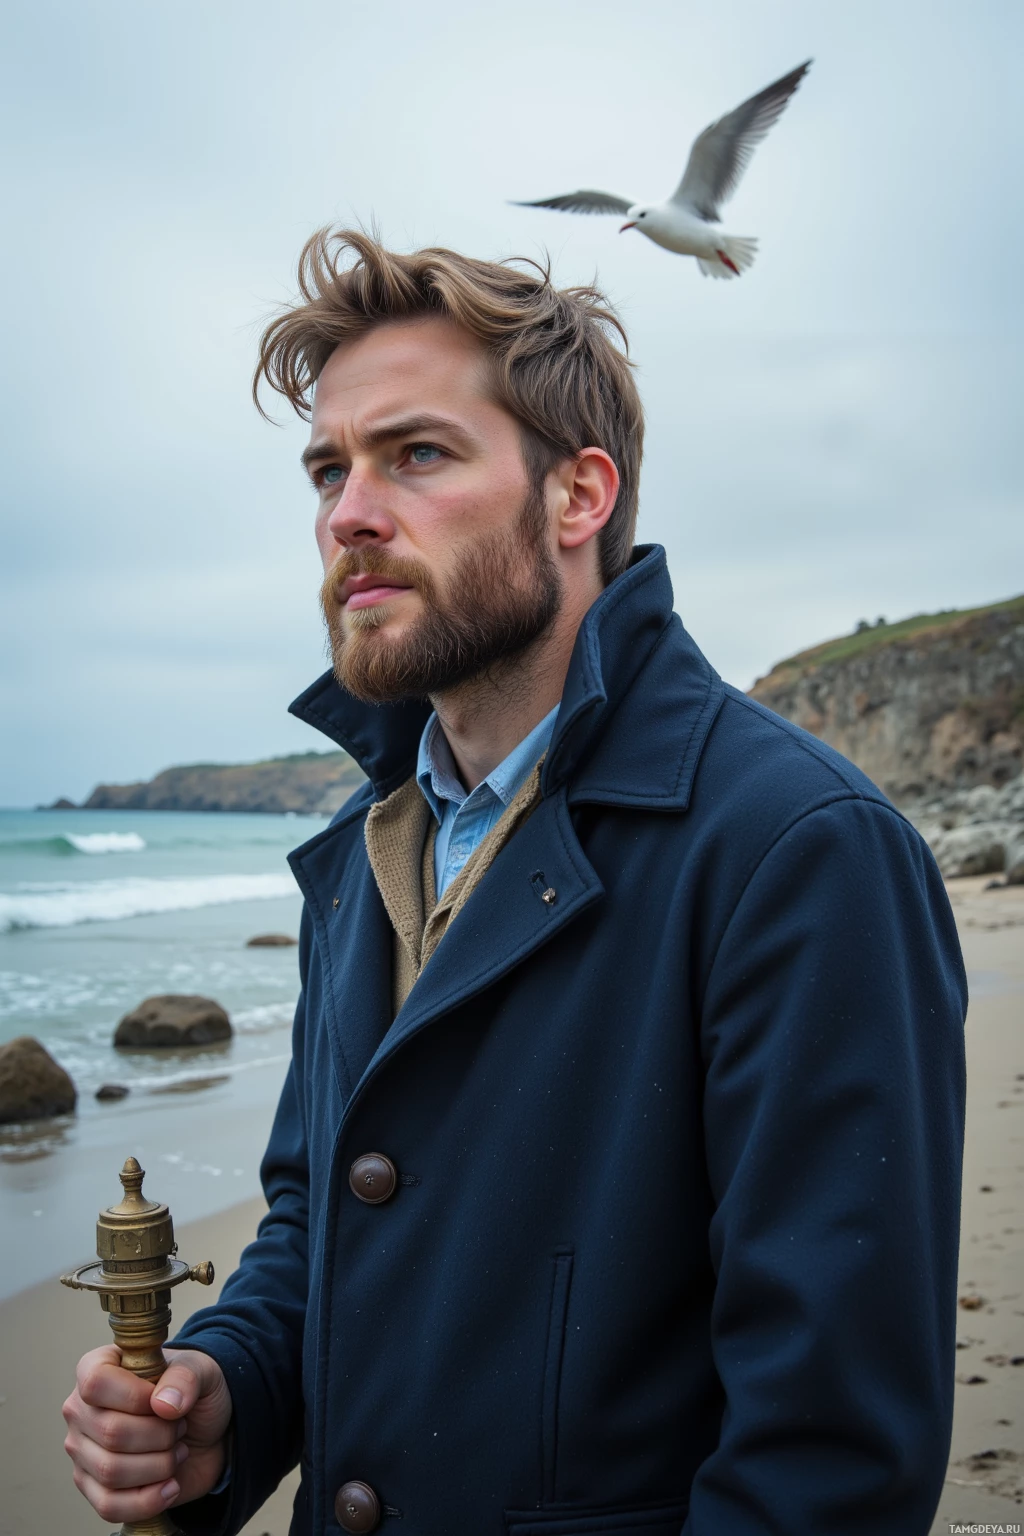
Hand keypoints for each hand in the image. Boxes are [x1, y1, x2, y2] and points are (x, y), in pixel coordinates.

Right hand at [63, 1345, 232, 1526]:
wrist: (205, 1431)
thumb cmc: (193, 1392)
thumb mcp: (203, 1370)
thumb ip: (186, 1377)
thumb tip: (163, 1404)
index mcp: (98, 1367)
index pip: (96, 1383)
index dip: (137, 1396)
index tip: (165, 1401)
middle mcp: (82, 1410)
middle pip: (111, 1433)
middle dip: (161, 1434)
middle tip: (180, 1427)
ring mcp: (83, 1451)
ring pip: (111, 1472)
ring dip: (159, 1465)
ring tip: (176, 1450)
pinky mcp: (94, 1487)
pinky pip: (109, 1506)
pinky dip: (148, 1500)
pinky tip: (171, 1484)